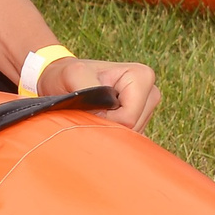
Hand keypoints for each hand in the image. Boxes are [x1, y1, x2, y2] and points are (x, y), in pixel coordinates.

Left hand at [38, 52, 160, 130]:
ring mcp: (147, 109)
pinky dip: (113, 137)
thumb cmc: (69, 75)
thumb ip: (88, 90)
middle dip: (109, 126)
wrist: (64, 80)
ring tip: (95, 114)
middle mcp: (150, 93)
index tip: (91, 106)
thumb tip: (104, 116)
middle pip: (133, 128)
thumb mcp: (73, 74)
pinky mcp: (141, 122)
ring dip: (109, 131)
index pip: (128, 118)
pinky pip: (130, 140)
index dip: (105, 119)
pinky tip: (101, 123)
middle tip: (90, 110)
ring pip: (132, 136)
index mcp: (141, 76)